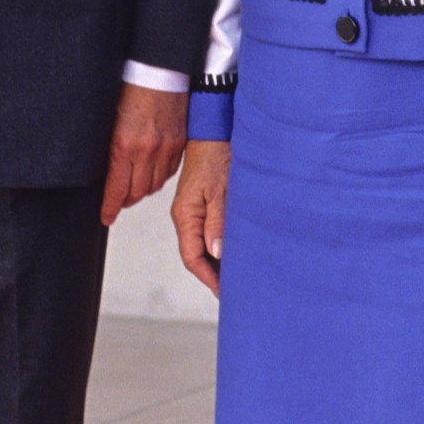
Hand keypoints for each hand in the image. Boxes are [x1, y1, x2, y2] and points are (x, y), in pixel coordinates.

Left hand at [100, 83, 187, 226]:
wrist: (159, 69)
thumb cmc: (132, 86)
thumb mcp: (110, 119)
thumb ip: (110, 147)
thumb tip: (106, 169)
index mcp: (125, 145)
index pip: (117, 189)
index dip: (110, 207)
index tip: (106, 217)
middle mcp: (147, 151)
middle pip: (137, 192)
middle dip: (125, 200)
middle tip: (118, 202)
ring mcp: (166, 149)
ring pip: (154, 185)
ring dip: (142, 191)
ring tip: (133, 189)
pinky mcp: (179, 144)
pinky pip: (169, 172)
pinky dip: (158, 178)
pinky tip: (151, 174)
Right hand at [171, 139, 230, 298]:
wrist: (215, 131)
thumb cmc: (217, 156)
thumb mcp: (221, 191)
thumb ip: (217, 223)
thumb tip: (217, 253)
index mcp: (185, 216)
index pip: (192, 257)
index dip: (208, 278)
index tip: (225, 292)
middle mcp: (186, 217)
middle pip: (195, 255)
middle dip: (213, 274)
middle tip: (235, 289)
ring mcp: (194, 211)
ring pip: (202, 245)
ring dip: (218, 261)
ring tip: (238, 275)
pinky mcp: (203, 205)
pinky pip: (208, 232)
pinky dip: (220, 245)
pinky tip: (235, 250)